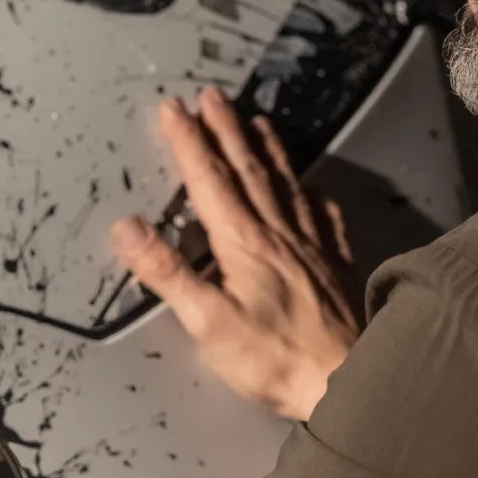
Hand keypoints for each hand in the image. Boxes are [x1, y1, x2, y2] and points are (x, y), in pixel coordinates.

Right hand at [110, 89, 359, 420]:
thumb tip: (127, 228)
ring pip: (285, 185)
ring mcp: (311, 248)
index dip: (189, 142)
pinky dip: (312, 194)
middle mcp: (279, 234)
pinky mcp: (333, 267)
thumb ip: (167, 273)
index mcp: (243, 244)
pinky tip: (311, 188)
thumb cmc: (275, 358)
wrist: (350, 380)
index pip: (209, 181)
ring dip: (266, 150)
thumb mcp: (208, 322)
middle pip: (248, 171)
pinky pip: (323, 217)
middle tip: (212, 97)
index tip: (173, 109)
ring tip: (256, 122)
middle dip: (225, 131)